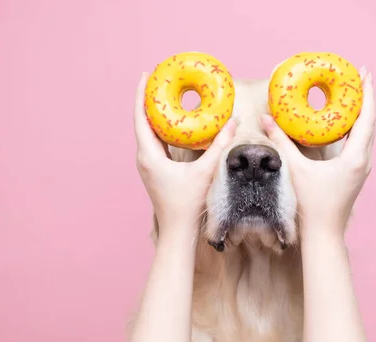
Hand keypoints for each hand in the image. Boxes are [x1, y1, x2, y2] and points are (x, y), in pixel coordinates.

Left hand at [133, 73, 236, 231]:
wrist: (178, 232)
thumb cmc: (188, 205)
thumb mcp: (205, 172)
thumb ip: (219, 146)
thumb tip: (234, 122)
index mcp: (149, 156)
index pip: (141, 118)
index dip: (141, 95)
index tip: (146, 75)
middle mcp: (145, 158)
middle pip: (143, 121)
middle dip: (150, 99)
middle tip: (160, 79)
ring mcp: (149, 164)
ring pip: (149, 132)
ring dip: (157, 114)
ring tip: (167, 95)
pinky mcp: (156, 170)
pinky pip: (156, 142)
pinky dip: (163, 128)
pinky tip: (175, 122)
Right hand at [261, 68, 375, 234]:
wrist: (323, 234)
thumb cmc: (312, 205)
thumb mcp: (295, 169)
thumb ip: (281, 142)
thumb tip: (265, 118)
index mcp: (355, 157)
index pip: (366, 118)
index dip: (366, 93)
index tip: (364, 73)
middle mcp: (364, 161)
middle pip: (370, 122)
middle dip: (365, 98)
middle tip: (359, 77)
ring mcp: (362, 168)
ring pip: (367, 134)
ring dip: (362, 113)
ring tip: (353, 95)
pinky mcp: (355, 174)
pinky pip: (361, 143)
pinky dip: (356, 128)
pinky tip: (345, 123)